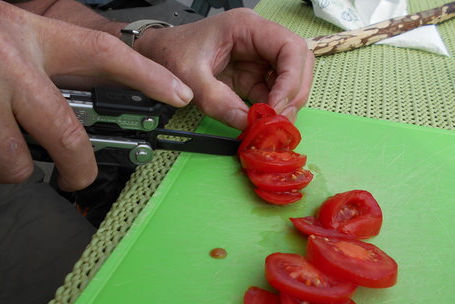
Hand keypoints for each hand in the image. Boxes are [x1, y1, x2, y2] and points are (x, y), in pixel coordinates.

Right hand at [0, 0, 192, 190]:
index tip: (178, 93)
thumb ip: (36, 69)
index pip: (101, 52)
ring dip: (4, 166)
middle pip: (67, 136)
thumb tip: (72, 117)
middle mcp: (2, 61)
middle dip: (76, 169)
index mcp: (23, 35)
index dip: (146, 74)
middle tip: (75, 176)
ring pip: (16, 165)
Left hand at [135, 8, 313, 129]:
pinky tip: (263, 124)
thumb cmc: (171, 53)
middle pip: (298, 64)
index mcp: (246, 27)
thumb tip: (246, 123)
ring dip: (285, 105)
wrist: (157, 55)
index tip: (278, 106)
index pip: (290, 48)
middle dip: (292, 94)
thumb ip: (216, 100)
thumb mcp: (190, 76)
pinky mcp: (252, 77)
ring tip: (271, 126)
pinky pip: (272, 94)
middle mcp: (259, 40)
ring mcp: (257, 59)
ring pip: (289, 80)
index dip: (291, 79)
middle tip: (278, 121)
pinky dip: (271, 111)